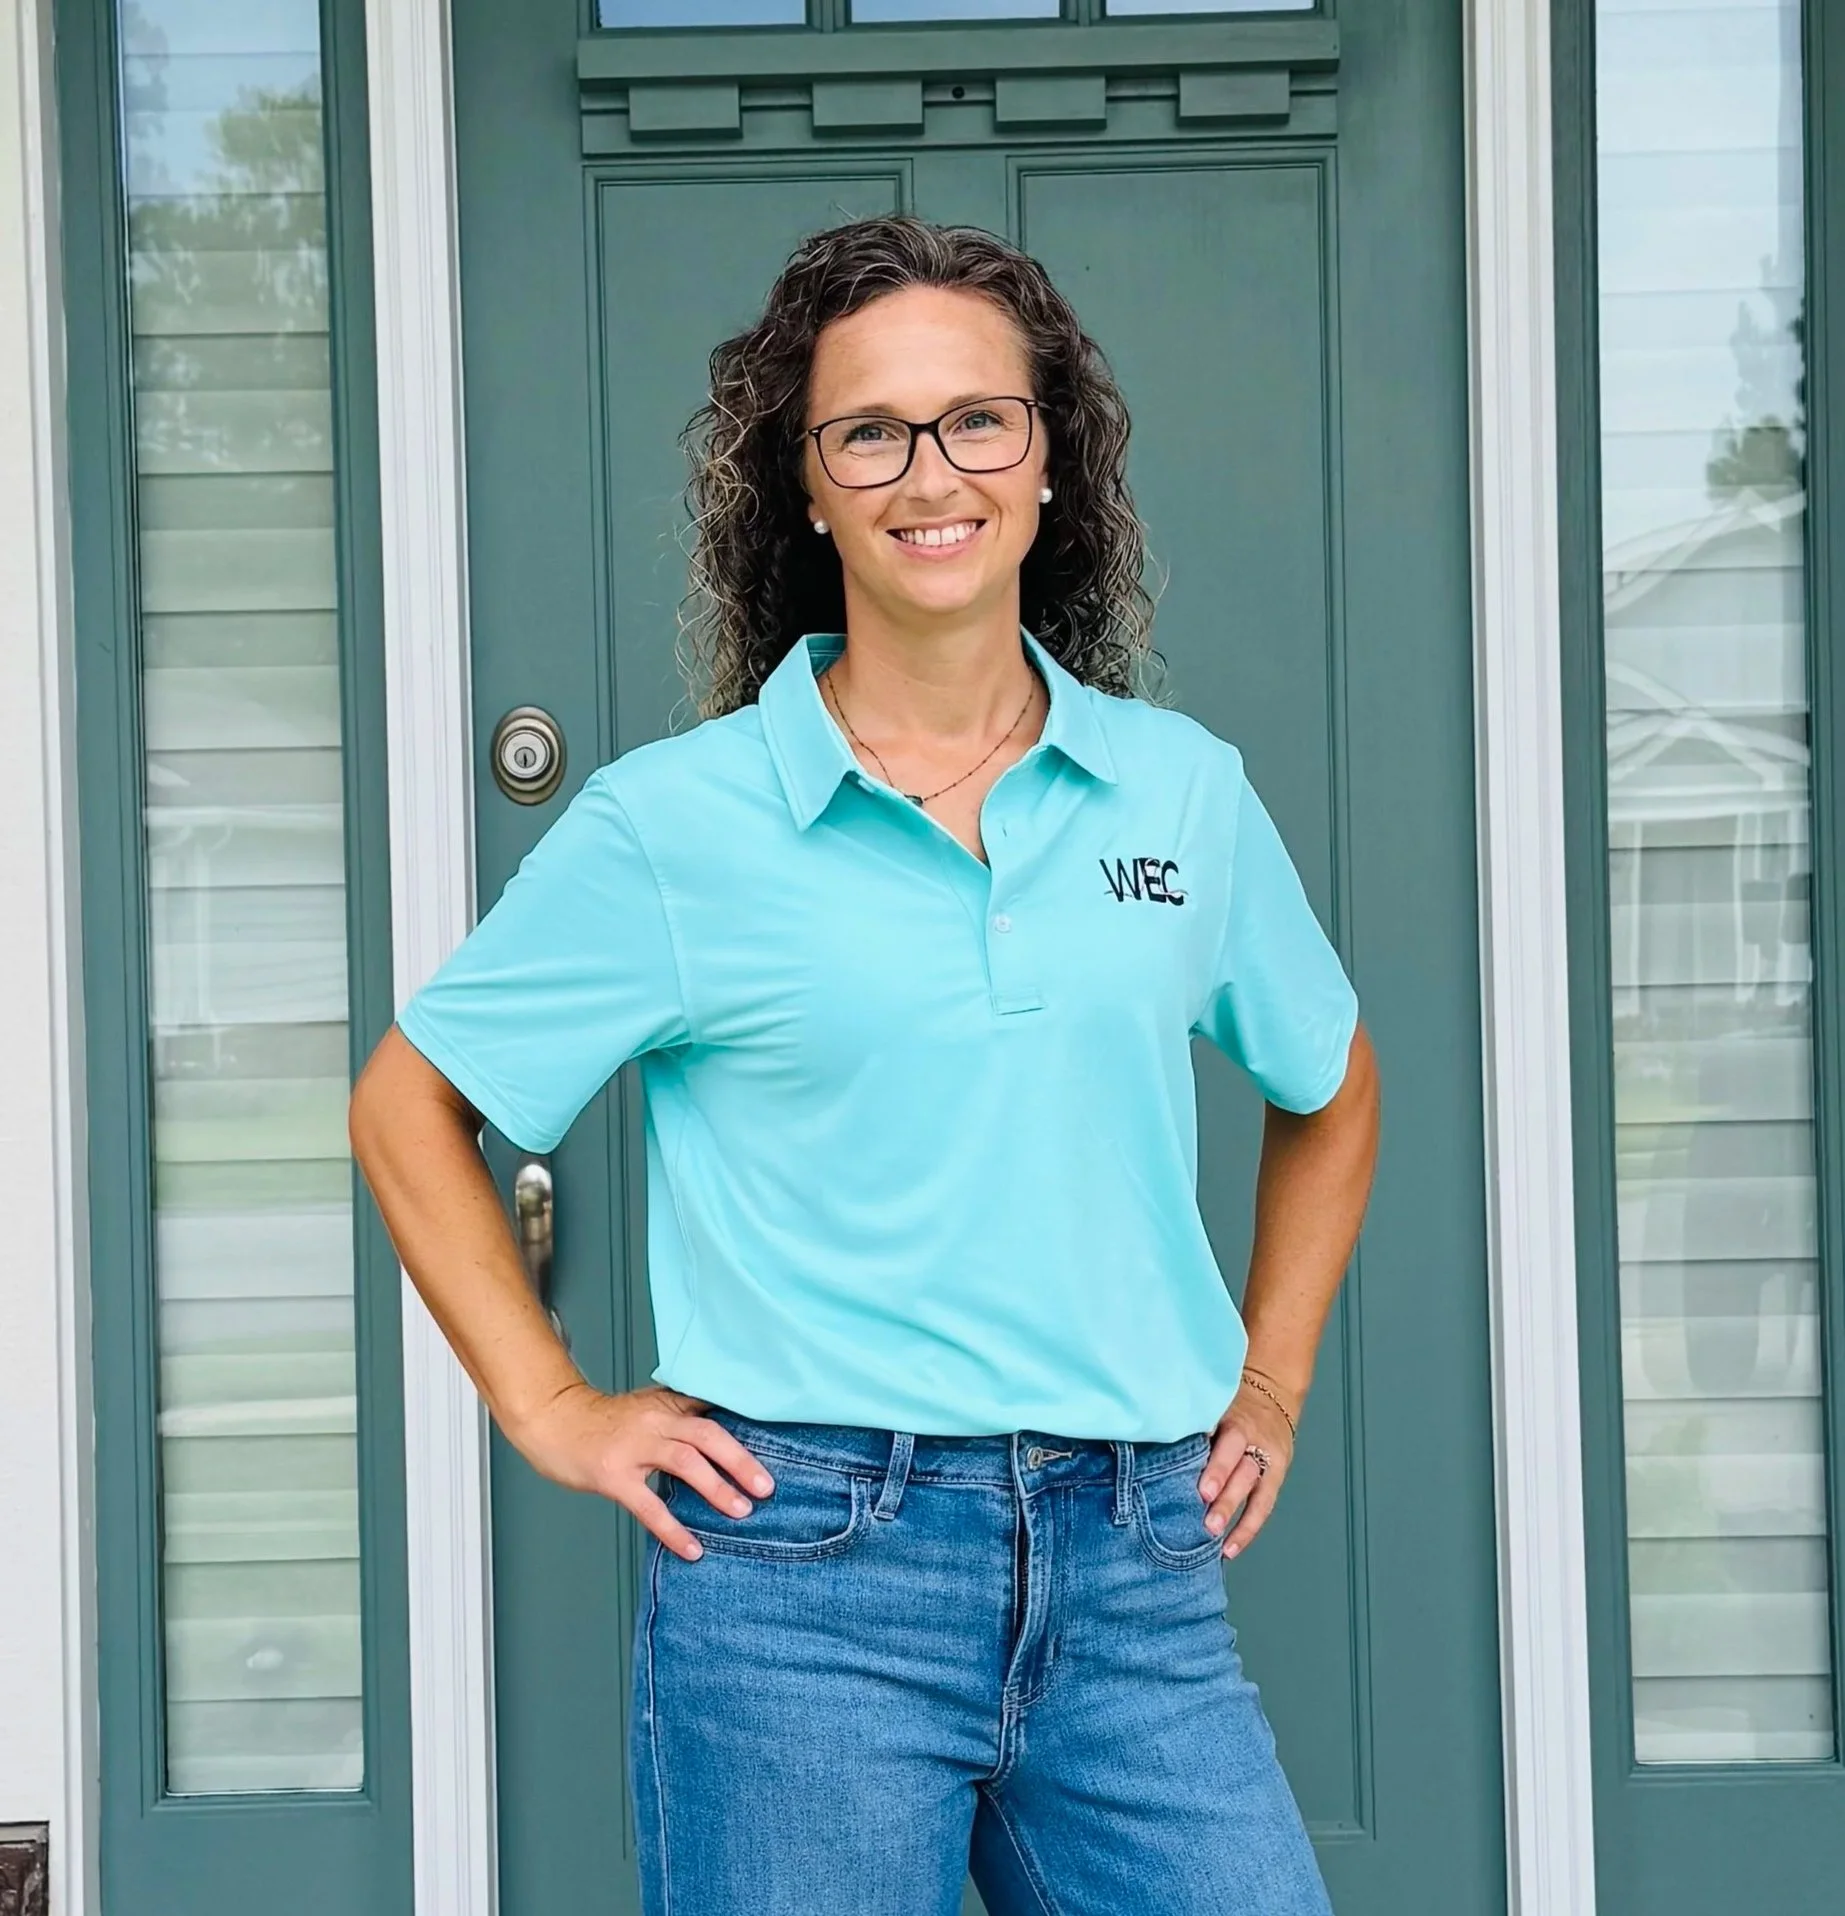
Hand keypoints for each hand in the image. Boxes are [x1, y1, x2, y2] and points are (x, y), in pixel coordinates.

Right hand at [512, 1381, 774, 1561]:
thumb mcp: (648, 1408)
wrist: (555, 1420)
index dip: (746, 1425)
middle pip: (707, 1434)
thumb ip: (683, 1419)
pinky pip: (649, 1505)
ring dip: (716, 1487)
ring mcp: (633, 1447)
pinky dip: (673, 1529)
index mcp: (667, 1404)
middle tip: (766, 1487)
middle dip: (741, 1460)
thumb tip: (729, 1440)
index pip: (713, 1410)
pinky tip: (692, 1549)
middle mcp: (654, 1420)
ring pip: (684, 1461)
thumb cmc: (606, 1421)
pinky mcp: (612, 1475)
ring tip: (741, 1511)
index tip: (778, 1443)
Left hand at [1198, 1378, 1298, 1559]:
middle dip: (1225, 1498)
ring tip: (1218, 1543)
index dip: (1217, 1469)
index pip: (1227, 1445)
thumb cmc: (1230, 1405)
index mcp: (1235, 1421)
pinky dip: (1248, 1529)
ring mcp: (1267, 1459)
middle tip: (1208, 1524)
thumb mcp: (1213, 1405)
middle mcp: (1254, 1440)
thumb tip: (1152, 1446)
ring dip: (1236, 1518)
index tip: (1202, 1491)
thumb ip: (1193, 1427)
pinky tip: (1231, 1548)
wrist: (1272, 1394)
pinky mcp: (1276, 1476)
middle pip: (1241, 1471)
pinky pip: (1264, 1506)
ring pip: (1254, 1490)